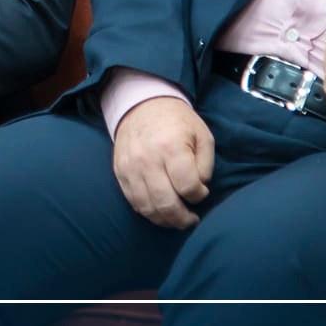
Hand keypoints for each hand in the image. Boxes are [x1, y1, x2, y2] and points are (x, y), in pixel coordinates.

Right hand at [111, 96, 212, 228]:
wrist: (142, 105)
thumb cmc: (178, 122)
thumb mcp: (202, 135)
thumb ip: (206, 165)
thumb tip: (199, 189)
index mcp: (171, 147)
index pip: (188, 187)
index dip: (199, 195)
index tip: (202, 191)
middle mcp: (148, 159)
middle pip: (167, 204)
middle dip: (183, 219)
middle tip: (191, 219)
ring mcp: (131, 167)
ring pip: (148, 208)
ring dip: (165, 220)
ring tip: (176, 219)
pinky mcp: (120, 172)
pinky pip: (134, 202)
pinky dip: (148, 211)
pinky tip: (160, 209)